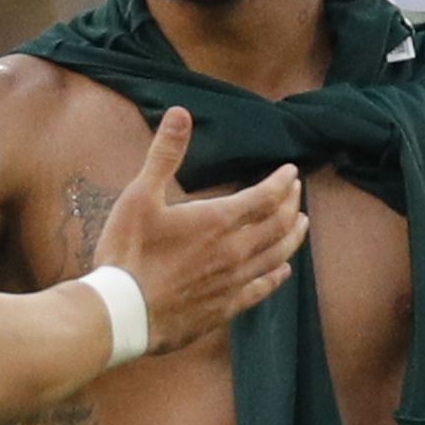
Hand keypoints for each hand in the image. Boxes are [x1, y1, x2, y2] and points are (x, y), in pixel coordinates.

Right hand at [94, 106, 306, 354]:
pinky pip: (261, 289)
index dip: (281, 182)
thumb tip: (180, 113)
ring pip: (276, 256)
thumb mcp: (139, 196)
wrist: (123, 312)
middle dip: (290, 205)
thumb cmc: (128, 252)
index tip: (290, 172)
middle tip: (296, 192)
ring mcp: (232, 282)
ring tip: (301, 225)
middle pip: (277, 225)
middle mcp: (234, 251)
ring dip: (292, 238)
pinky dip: (276, 277)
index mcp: (216, 221)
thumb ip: (164, 155)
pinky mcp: (224, 308)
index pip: (264, 197)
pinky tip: (282, 272)